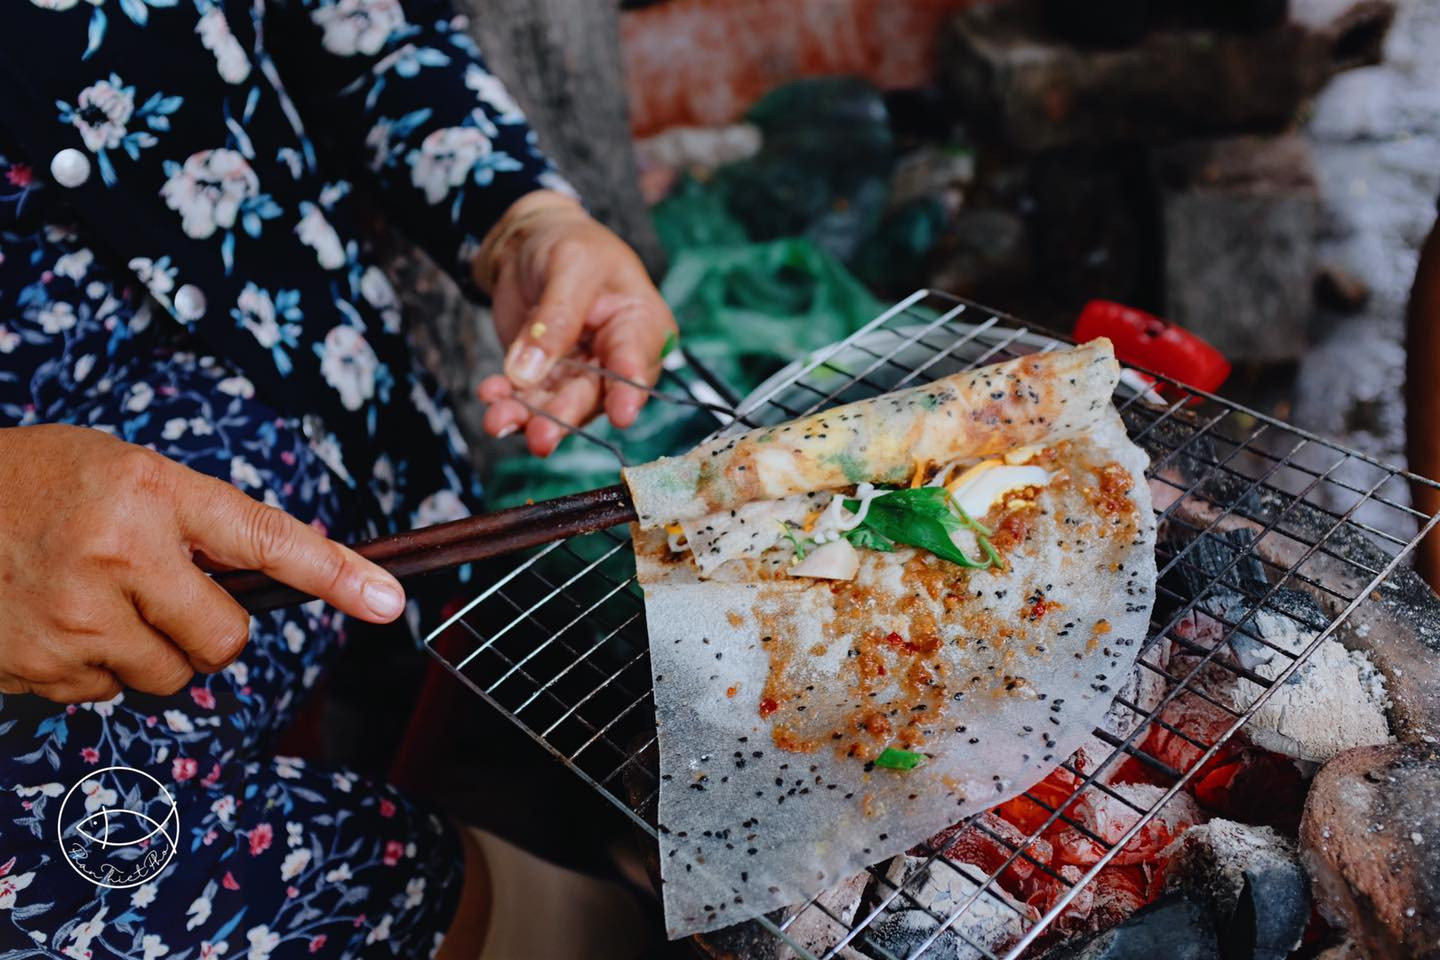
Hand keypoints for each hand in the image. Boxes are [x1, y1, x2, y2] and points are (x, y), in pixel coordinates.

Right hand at [0, 424, 405, 703]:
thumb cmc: (44, 482)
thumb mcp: (133, 474)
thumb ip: (202, 524)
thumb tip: (284, 575)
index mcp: (154, 493)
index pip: (267, 539)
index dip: (336, 573)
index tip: (389, 600)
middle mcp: (120, 554)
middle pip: (224, 641)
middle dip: (210, 630)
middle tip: (166, 594)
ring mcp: (75, 617)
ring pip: (168, 677)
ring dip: (152, 650)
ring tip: (100, 600)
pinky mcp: (36, 667)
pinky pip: (107, 695)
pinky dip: (96, 669)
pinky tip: (58, 620)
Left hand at [474, 190, 675, 456]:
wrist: (531, 243)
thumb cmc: (567, 243)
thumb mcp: (567, 266)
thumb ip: (554, 319)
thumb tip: (527, 373)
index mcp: (640, 325)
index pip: (636, 361)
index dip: (629, 390)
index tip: (621, 414)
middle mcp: (616, 357)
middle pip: (594, 394)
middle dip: (564, 416)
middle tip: (541, 437)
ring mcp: (580, 372)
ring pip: (558, 405)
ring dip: (528, 417)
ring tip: (498, 421)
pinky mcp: (546, 377)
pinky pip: (528, 398)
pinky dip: (507, 401)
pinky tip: (490, 395)